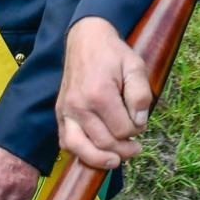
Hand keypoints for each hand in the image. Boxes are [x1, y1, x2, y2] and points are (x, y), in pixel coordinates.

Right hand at [56, 17, 153, 171]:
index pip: (122, 129)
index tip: (141, 123)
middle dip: (123, 149)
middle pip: (103, 142)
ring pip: (80, 148)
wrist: (85, 40)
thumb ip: (140, 94)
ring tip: (116, 160)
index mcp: (100, 93)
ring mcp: (65, 110)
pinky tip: (94, 153)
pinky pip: (65, 141)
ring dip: (100, 159)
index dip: (136, 131)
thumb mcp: (135, 65)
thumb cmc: (113, 53)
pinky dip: (79, 152)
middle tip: (136, 148)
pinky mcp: (59, 112)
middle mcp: (79, 106)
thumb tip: (138, 122)